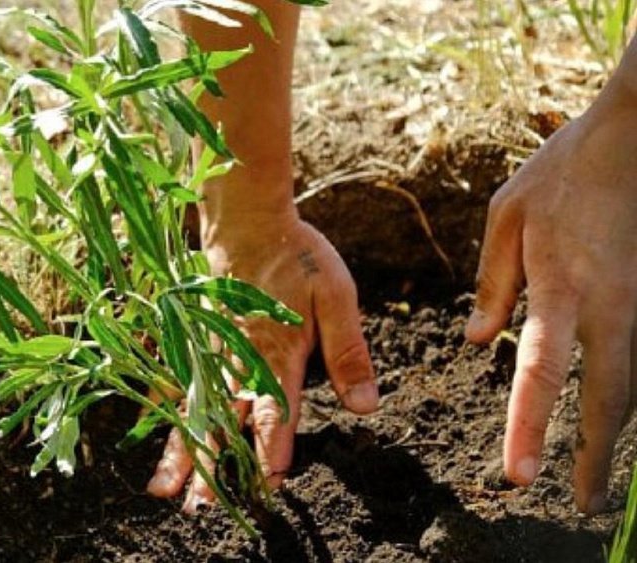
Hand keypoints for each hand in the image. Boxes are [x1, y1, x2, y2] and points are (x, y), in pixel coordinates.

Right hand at [146, 213, 379, 511]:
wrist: (246, 222)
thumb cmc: (297, 258)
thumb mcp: (336, 298)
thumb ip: (347, 353)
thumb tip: (365, 406)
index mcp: (277, 352)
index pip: (275, 407)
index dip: (273, 443)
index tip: (268, 481)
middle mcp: (239, 361)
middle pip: (224, 421)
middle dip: (214, 467)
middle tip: (204, 509)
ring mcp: (212, 355)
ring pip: (195, 412)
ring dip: (183, 454)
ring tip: (165, 492)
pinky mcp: (198, 347)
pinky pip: (181, 392)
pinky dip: (170, 423)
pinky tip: (160, 449)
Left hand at [466, 84, 636, 513]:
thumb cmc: (566, 169)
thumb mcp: (509, 215)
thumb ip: (492, 282)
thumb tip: (478, 342)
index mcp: (562, 285)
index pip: (542, 370)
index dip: (532, 427)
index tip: (520, 476)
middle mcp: (611, 304)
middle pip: (610, 396)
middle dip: (594, 455)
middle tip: (580, 503)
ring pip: (634, 382)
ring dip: (613, 430)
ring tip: (596, 476)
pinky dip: (626, 390)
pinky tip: (613, 412)